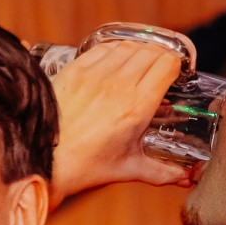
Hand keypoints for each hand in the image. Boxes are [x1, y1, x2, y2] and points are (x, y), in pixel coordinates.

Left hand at [48, 38, 194, 197]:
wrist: (39, 163)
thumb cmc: (82, 168)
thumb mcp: (127, 169)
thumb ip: (162, 171)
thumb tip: (186, 178)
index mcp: (136, 105)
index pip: (169, 63)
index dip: (177, 66)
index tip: (175, 76)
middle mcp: (118, 84)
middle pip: (152, 50)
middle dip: (160, 59)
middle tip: (158, 73)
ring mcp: (93, 75)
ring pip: (128, 46)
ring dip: (138, 52)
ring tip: (137, 67)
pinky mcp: (73, 71)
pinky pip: (102, 48)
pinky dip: (113, 51)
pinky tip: (113, 63)